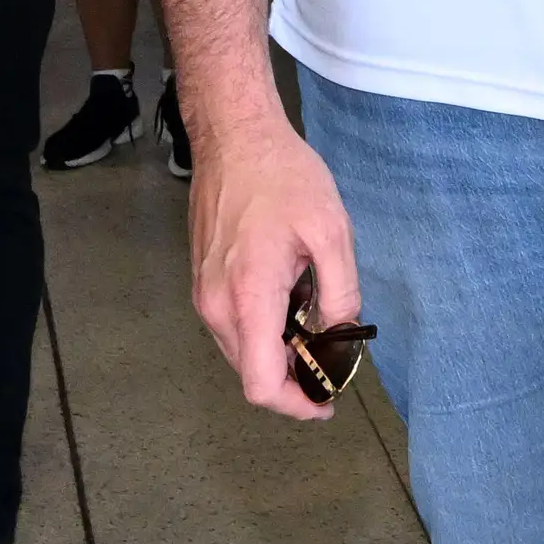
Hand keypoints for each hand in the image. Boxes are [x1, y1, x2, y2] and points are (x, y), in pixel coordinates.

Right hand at [187, 103, 362, 421]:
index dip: (296, 406)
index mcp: (248, 298)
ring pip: (241, 353)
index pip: (261, 386)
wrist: (234, 138)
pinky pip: (233, 327)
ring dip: (278, 354)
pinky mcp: (201, 282)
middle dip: (293, 379)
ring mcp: (203, 295)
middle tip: (333, 356)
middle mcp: (216, 307)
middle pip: (252, 375)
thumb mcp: (331, 231)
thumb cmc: (284, 178)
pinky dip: (263, 331)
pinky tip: (290, 299)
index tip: (327, 401)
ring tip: (314, 321)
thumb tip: (342, 337)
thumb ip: (340, 293)